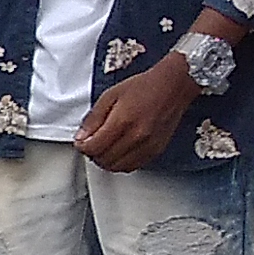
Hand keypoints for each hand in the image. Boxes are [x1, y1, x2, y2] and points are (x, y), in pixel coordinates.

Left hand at [75, 57, 197, 174]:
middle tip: (91, 144)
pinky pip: (133, 166)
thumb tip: (81, 137)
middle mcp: (137, 136)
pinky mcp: (156, 150)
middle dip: (93, 154)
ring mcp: (148, 145)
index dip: (82, 147)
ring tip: (103, 149)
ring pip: (118, 167)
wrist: (172, 86)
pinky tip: (118, 152)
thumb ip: (93, 118)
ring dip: (106, 161)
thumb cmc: (144, 87)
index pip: (94, 147)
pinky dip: (122, 163)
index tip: (80, 142)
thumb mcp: (110, 96)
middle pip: (105, 160)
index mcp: (123, 121)